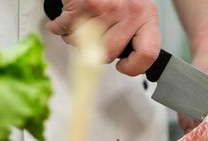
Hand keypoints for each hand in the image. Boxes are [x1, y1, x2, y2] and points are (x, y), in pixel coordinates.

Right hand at [46, 0, 160, 75]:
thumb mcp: (135, 9)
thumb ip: (133, 34)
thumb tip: (125, 60)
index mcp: (147, 15)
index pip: (148, 53)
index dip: (134, 66)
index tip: (123, 66)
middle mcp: (130, 11)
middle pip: (110, 53)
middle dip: (95, 51)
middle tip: (92, 42)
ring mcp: (108, 8)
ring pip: (86, 43)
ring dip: (75, 38)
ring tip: (78, 27)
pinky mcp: (86, 4)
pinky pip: (67, 28)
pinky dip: (60, 27)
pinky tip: (63, 21)